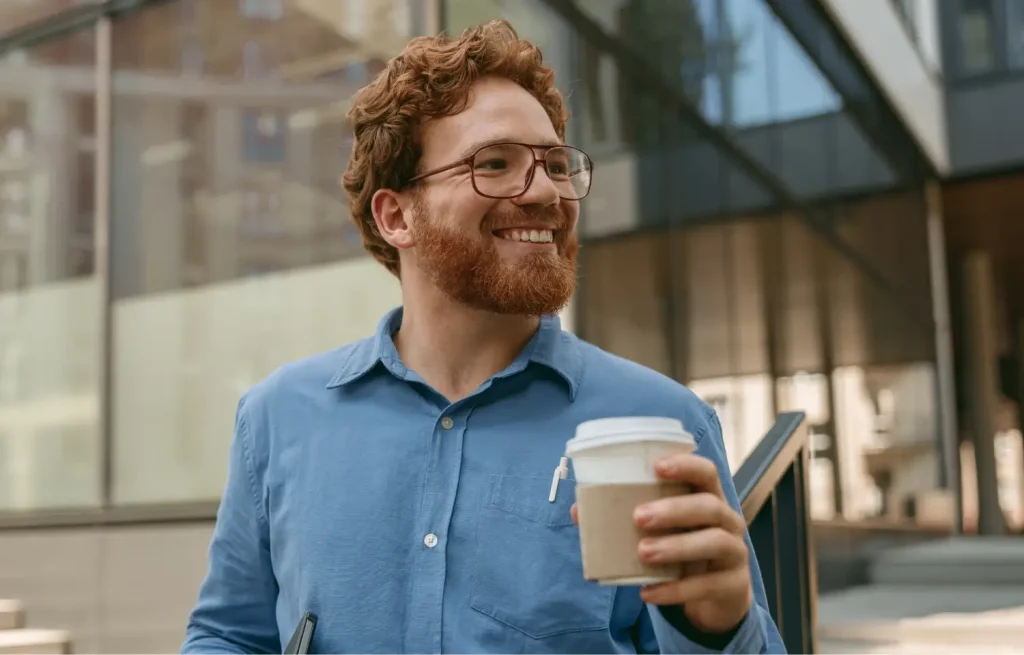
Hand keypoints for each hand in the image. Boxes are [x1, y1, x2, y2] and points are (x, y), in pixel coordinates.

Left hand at [572, 453, 753, 634]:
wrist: (718, 596)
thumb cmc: (684, 551)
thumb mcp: (664, 532)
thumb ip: (628, 519)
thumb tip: (581, 511)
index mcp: (709, 499)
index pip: (706, 473)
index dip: (685, 465)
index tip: (656, 467)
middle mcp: (728, 521)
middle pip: (709, 506)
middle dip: (674, 509)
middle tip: (638, 517)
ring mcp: (735, 553)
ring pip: (714, 542)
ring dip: (677, 546)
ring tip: (643, 552)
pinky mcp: (733, 585)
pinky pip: (707, 585)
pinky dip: (675, 590)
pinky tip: (648, 593)